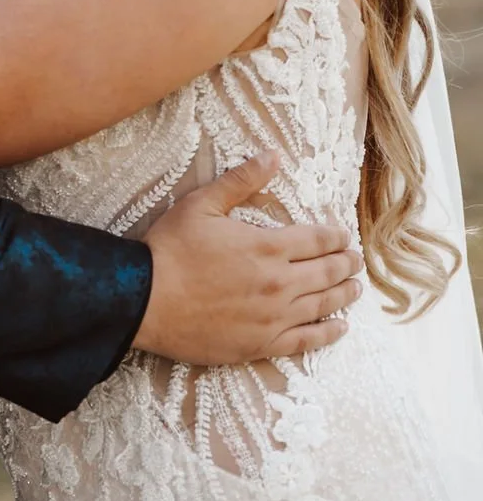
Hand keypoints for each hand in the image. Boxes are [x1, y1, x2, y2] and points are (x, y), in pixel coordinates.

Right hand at [133, 152, 363, 363]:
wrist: (146, 300)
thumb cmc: (171, 249)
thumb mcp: (202, 203)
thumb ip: (241, 181)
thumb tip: (273, 156)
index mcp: (267, 246)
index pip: (317, 240)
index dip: (335, 236)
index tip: (344, 235)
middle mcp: (279, 283)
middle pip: (326, 273)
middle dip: (345, 264)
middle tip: (355, 260)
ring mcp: (273, 317)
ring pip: (323, 305)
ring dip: (344, 295)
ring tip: (355, 288)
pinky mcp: (262, 344)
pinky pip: (306, 341)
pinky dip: (328, 333)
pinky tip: (339, 328)